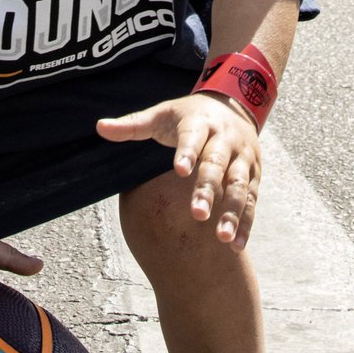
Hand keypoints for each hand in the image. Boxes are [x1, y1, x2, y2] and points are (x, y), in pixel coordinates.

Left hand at [97, 93, 261, 250]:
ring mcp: (243, 158)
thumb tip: (99, 128)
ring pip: (240, 186)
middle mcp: (225, 139)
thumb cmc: (187, 116)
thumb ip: (132, 125)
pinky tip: (236, 245)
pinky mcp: (254, 174)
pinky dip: (246, 222)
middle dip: (208, 189)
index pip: (192, 137)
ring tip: (222, 238)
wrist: (232, 106)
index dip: (186, 152)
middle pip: (217, 164)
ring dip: (233, 212)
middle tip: (197, 214)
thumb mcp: (160, 115)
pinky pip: (252, 200)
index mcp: (200, 122)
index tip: (178, 170)